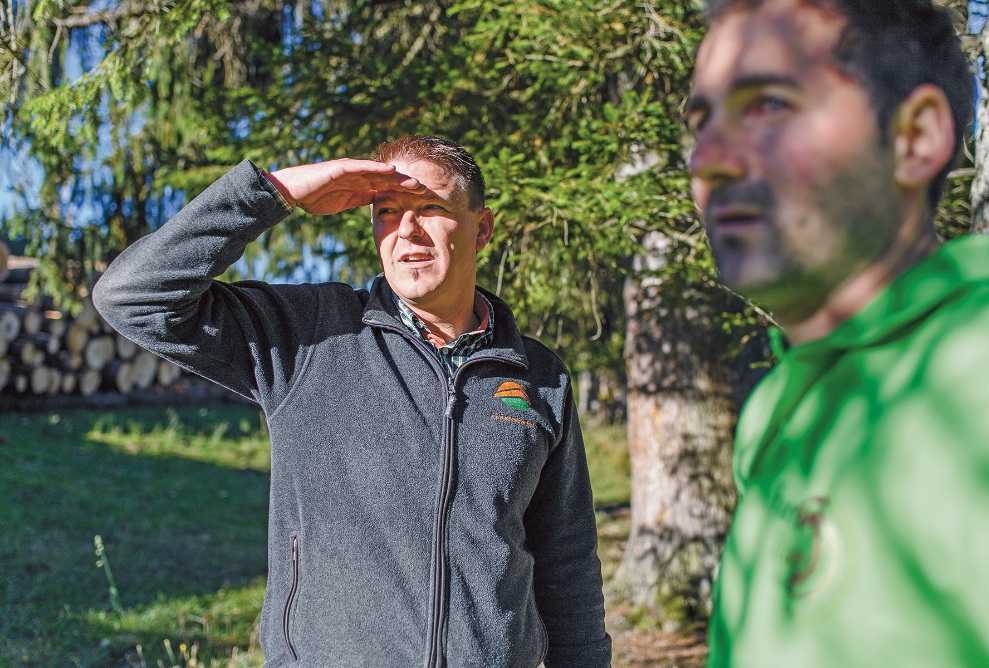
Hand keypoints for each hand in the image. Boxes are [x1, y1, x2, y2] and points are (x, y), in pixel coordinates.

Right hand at [267, 159, 425, 214]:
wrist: (293, 192)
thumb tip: (378, 201)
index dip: (403, 192)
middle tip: (426, 188)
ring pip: (379, 172)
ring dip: (397, 176)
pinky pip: (362, 167)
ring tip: (414, 181)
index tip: (420, 198)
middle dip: (406, 183)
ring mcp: (350, 170)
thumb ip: (360, 199)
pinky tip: (391, 170)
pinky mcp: (341, 168)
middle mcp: (358, 175)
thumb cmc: (314, 197)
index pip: (386, 187)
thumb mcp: (343, 203)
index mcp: (359, 185)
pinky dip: (377, 168)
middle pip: (387, 178)